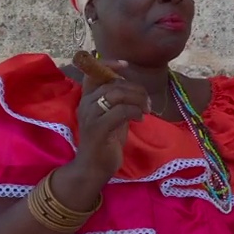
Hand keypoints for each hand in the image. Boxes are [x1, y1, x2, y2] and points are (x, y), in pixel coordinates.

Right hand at [74, 59, 148, 181]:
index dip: (108, 64)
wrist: (93, 169)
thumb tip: (134, 89)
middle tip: (147, 101)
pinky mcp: (98, 128)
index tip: (126, 65)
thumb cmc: (105, 143)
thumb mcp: (113, 118)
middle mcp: (85, 104)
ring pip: (116, 94)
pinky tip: (140, 118)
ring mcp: (90, 116)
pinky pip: (120, 111)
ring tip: (146, 109)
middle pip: (112, 84)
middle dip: (135, 89)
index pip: (92, 73)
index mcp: (87, 100)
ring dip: (137, 99)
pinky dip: (134, 111)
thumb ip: (119, 102)